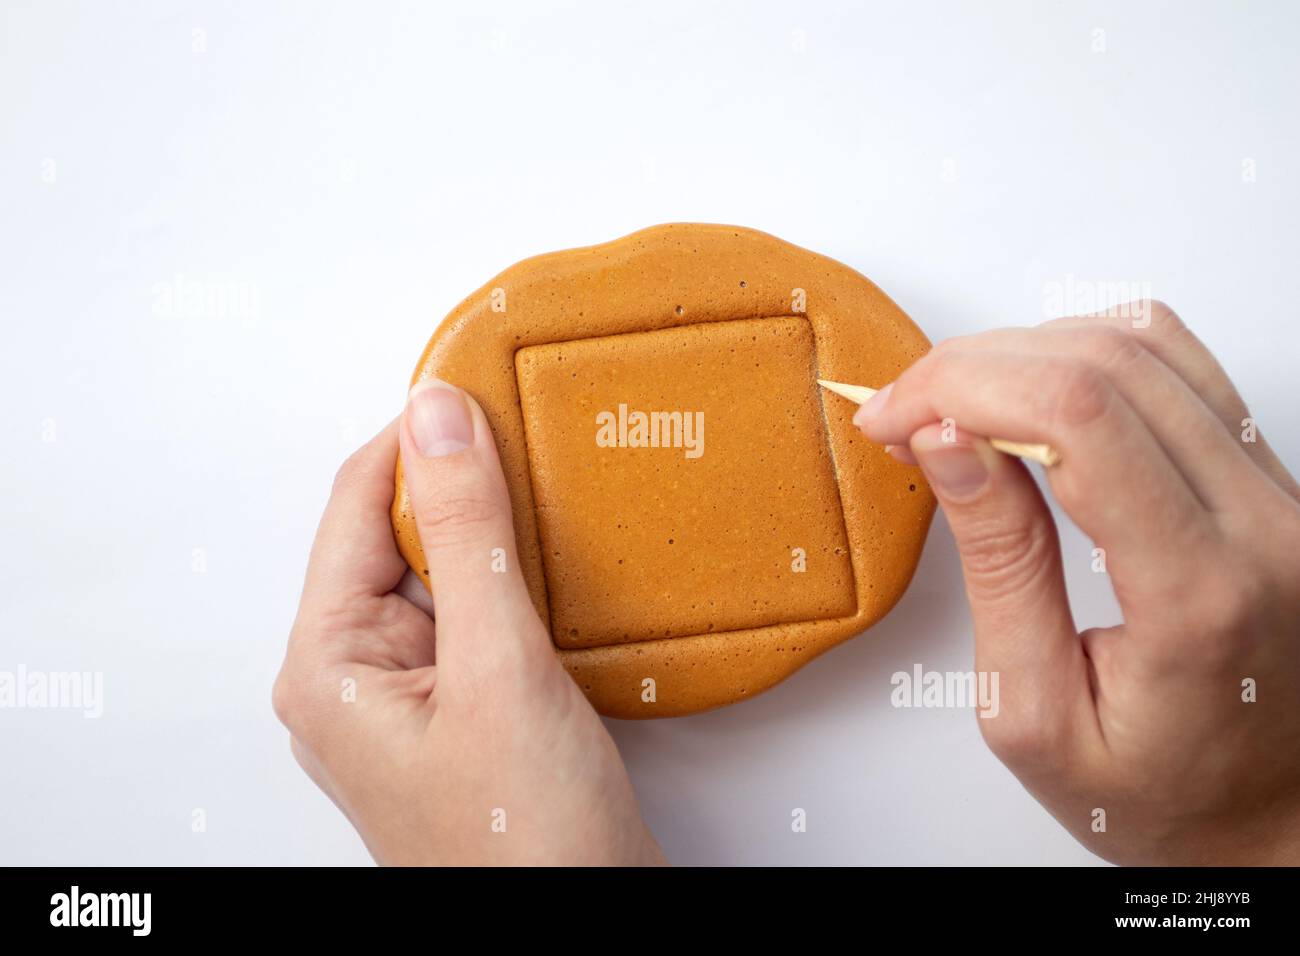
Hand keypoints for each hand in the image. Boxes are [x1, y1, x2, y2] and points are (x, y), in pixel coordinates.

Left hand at [273, 381, 664, 864]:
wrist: (587, 930)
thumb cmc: (526, 840)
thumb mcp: (498, 666)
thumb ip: (466, 533)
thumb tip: (438, 416)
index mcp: (328, 666)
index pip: (357, 506)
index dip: (416, 438)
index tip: (478, 384)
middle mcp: (356, 680)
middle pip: (398, 536)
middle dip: (463, 486)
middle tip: (535, 438)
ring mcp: (411, 700)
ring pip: (443, 575)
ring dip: (495, 534)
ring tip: (557, 495)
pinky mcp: (463, 713)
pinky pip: (477, 618)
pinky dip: (516, 582)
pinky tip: (561, 567)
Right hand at [857, 301, 1299, 864]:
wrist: (1269, 813)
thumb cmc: (1158, 792)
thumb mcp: (1034, 712)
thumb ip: (998, 567)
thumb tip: (946, 440)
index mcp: (1199, 594)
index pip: (1078, 416)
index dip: (961, 389)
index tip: (891, 419)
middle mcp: (1263, 524)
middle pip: (1106, 361)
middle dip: (975, 366)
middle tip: (903, 413)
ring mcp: (1281, 493)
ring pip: (1146, 338)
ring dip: (1026, 351)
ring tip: (958, 406)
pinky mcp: (1273, 478)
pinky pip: (1180, 363)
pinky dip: (1086, 353)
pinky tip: (1031, 398)